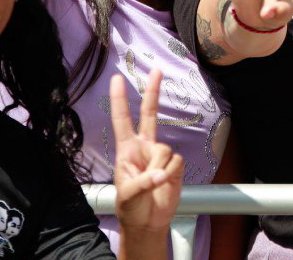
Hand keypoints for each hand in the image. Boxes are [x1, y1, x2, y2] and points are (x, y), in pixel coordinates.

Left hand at [111, 70, 183, 238]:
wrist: (148, 222)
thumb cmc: (131, 206)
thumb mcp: (128, 195)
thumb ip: (143, 183)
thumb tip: (160, 174)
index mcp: (126, 150)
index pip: (122, 120)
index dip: (119, 100)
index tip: (117, 79)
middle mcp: (144, 147)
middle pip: (150, 114)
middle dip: (153, 91)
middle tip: (156, 69)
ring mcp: (160, 155)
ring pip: (164, 149)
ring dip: (159, 169)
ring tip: (153, 184)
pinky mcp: (175, 165)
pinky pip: (176, 161)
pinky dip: (170, 174)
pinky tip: (165, 183)